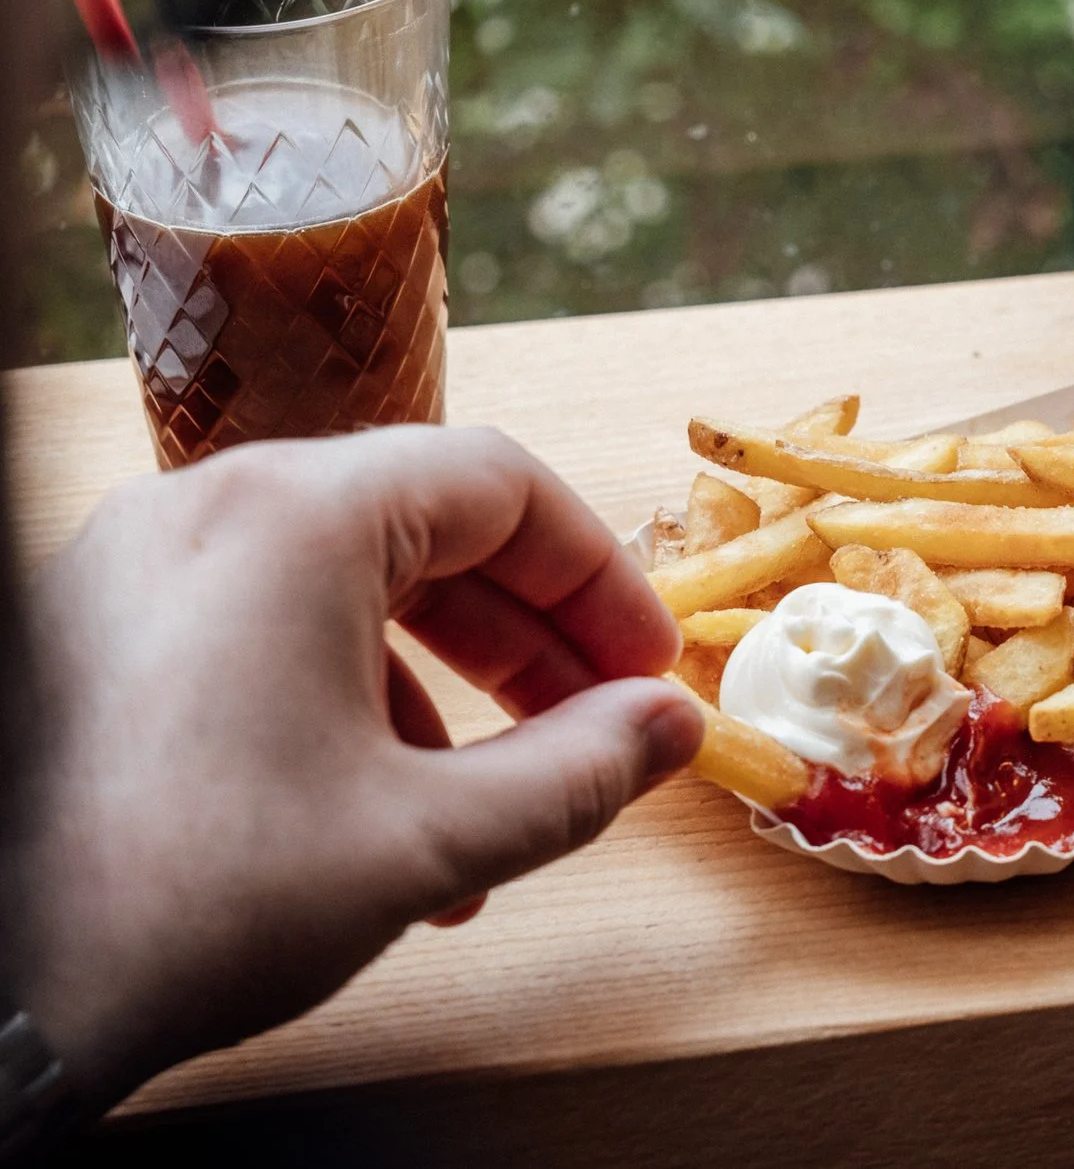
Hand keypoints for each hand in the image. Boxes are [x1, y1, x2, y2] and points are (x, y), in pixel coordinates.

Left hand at [12, 425, 701, 1113]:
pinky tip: (379, 818)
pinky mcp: (91, 636)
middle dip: (529, 636)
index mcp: (295, 518)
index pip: (502, 485)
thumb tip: (669, 729)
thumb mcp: (423, 842)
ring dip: (445, 682)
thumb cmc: (183, 900)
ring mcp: (134, 570)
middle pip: (423, 528)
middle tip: (598, 721)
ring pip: (340, 584)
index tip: (646, 664)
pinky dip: (345, 697)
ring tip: (496, 799)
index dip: (599, 576)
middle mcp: (205, 511)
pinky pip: (257, 628)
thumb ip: (576, 773)